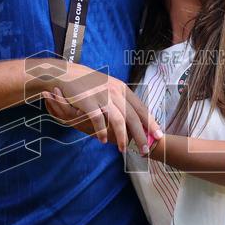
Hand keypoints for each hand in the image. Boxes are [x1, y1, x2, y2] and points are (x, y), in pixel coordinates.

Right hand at [40, 68, 161, 153]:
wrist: (66, 74)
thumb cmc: (89, 84)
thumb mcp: (109, 87)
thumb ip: (121, 100)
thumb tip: (135, 116)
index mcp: (122, 89)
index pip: (140, 108)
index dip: (150, 123)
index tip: (158, 135)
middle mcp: (115, 91)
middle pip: (132, 117)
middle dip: (141, 135)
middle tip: (145, 150)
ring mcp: (102, 96)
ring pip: (118, 120)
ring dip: (122, 137)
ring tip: (123, 150)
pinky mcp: (88, 102)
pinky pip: (98, 120)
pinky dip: (101, 132)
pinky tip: (103, 140)